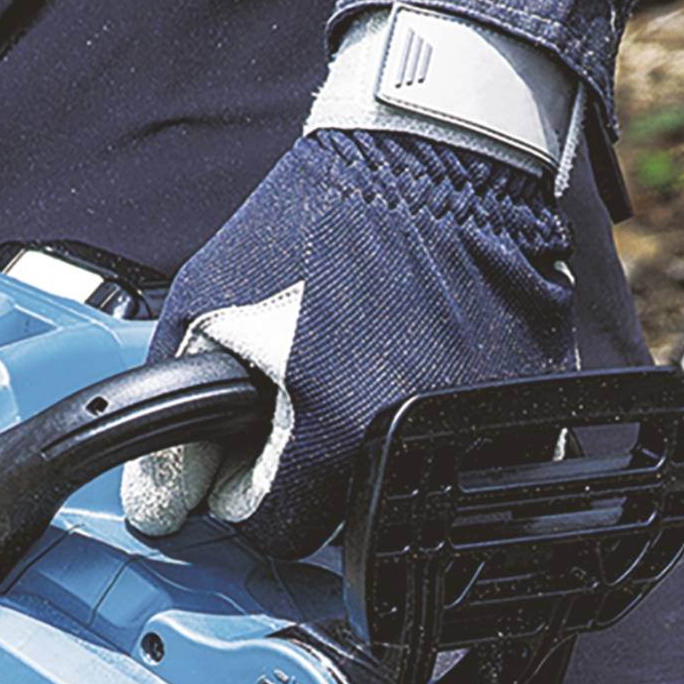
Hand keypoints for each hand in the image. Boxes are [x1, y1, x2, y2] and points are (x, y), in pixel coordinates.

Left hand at [123, 128, 575, 557]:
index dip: (248, 487)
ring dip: (367, 448)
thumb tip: (161, 503)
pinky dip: (429, 425)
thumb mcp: (207, 305)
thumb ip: (175, 417)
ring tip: (354, 366)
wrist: (438, 153)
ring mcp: (477, 431)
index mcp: (335, 437)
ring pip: (400, 488)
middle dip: (308, 469)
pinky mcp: (523, 407)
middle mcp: (410, 449)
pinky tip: (408, 358)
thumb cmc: (320, 218)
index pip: (277, 530)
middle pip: (340, 518)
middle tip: (301, 392)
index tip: (249, 446)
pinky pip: (461, 452)